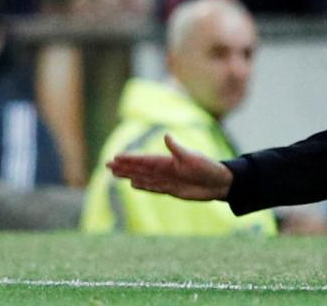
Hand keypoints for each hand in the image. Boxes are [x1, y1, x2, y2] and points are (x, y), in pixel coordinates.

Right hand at [107, 134, 232, 200]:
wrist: (220, 183)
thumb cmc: (208, 168)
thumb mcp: (192, 158)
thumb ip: (177, 149)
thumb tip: (166, 136)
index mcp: (168, 161)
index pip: (144, 160)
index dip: (130, 159)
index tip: (115, 157)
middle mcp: (166, 169)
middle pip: (140, 169)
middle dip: (124, 167)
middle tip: (107, 165)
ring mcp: (168, 180)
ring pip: (144, 178)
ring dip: (129, 176)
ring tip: (115, 174)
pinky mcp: (172, 190)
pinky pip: (154, 187)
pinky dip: (143, 186)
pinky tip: (133, 184)